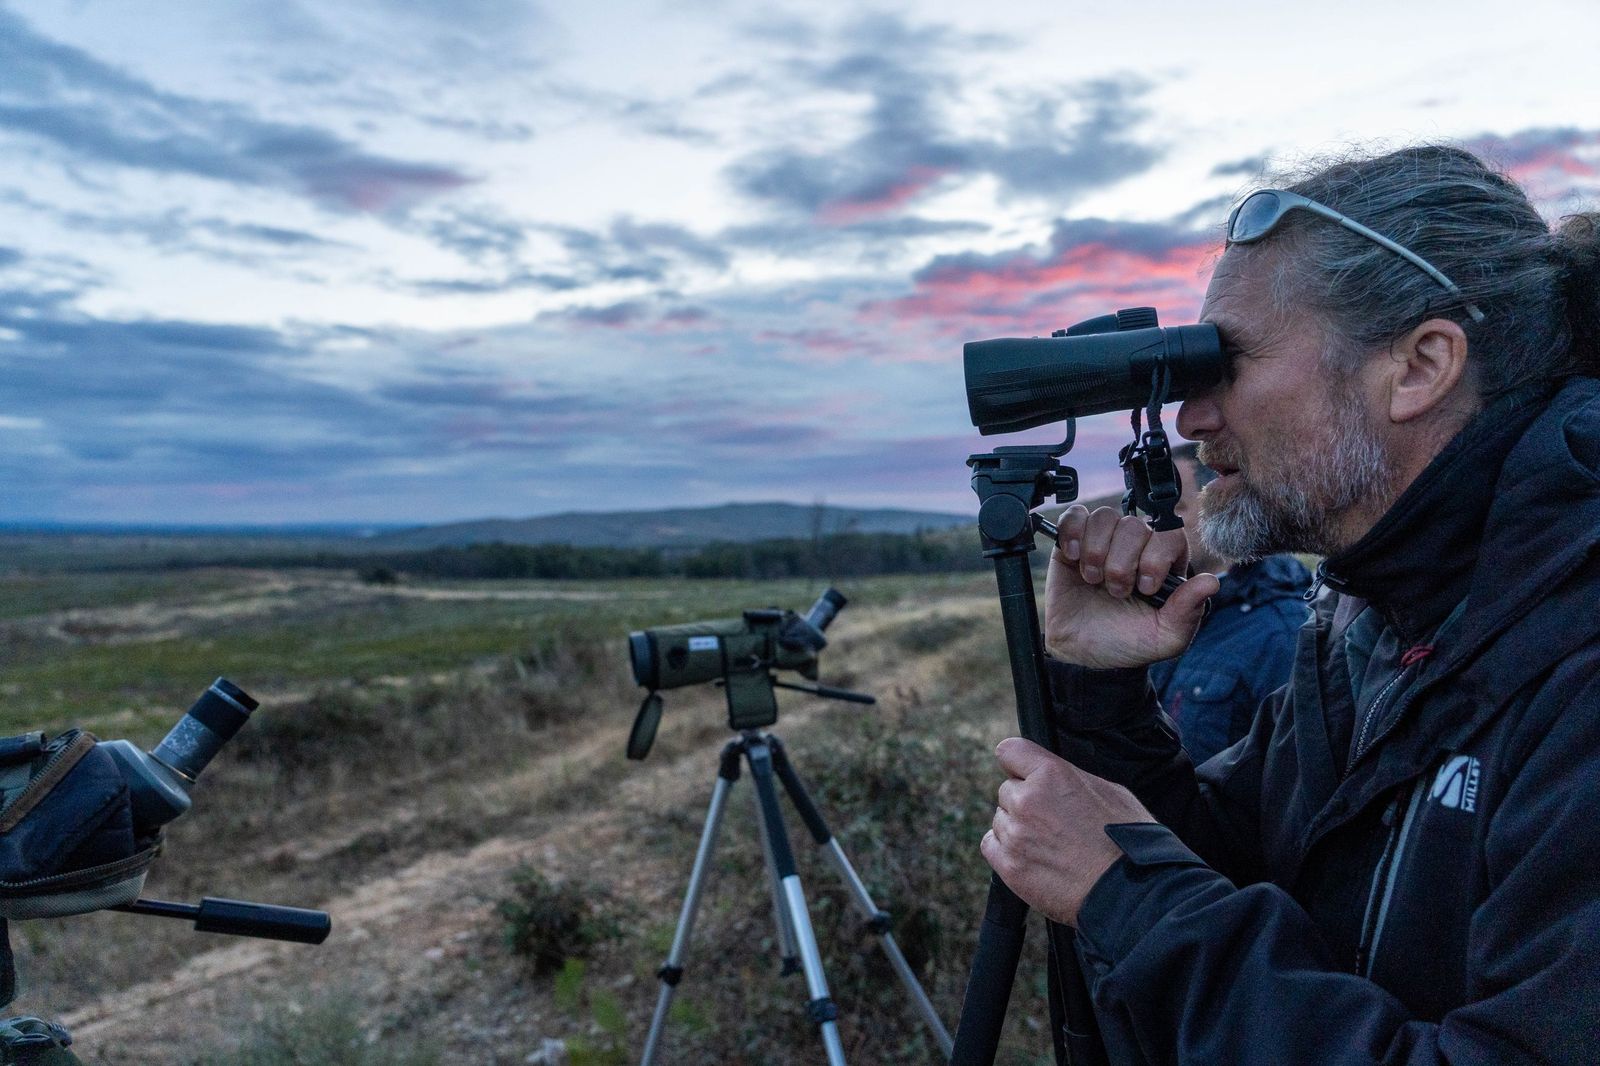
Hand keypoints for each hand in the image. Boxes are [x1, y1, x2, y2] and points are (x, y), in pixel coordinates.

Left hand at [980, 738, 1154, 926]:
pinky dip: (1006, 849)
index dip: (1018, 763)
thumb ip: (1071, 779)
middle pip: (1007, 790)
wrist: (1130, 892)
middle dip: (1025, 801)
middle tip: (1052, 821)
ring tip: (1050, 844)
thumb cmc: (1128, 840)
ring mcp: (1015, 834)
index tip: (1023, 773)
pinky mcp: (1009, 866)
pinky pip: (991, 845)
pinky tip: (1032, 857)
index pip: (1009, 751)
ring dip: (1017, 827)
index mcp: (1052, 775)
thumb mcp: (1110, 791)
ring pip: (1000, 819)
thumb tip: (1054, 779)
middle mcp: (1027, 800)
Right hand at [1044, 505, 1218, 668]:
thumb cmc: (1125, 643)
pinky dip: (1073, 532)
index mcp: (1163, 563)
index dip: (1156, 557)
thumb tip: (1211, 582)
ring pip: (1104, 517)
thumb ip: (1188, 612)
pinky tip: (1074, 558)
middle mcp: (1135, 547)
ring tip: (1092, 579)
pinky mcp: (1072, 541)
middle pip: (1134, 525)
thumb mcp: (1164, 638)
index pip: (1169, 535)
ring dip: (1096, 551)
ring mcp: (1103, 541)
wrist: (1080, 652)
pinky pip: (1074, 516)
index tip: (1146, 588)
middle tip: (1116, 591)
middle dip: (1122, 563)